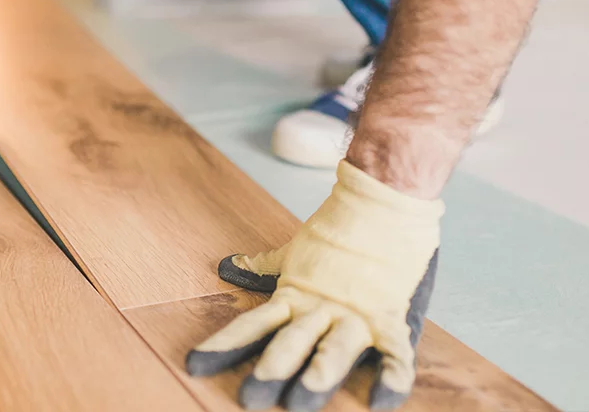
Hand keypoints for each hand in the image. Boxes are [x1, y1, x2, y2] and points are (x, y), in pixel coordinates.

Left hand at [188, 160, 443, 410]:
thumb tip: (230, 266)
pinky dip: (392, 377)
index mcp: (294, 295)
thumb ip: (265, 265)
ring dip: (319, 374)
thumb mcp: (295, 248)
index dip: (223, 346)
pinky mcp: (389, 315)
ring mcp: (355, 314)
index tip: (194, 365)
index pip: (251, 326)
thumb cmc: (339, 224)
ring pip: (335, 349)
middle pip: (290, 342)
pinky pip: (394, 352)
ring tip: (303, 400)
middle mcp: (320, 309)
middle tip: (249, 398)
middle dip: (271, 369)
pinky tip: (381, 400)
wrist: (384, 197)